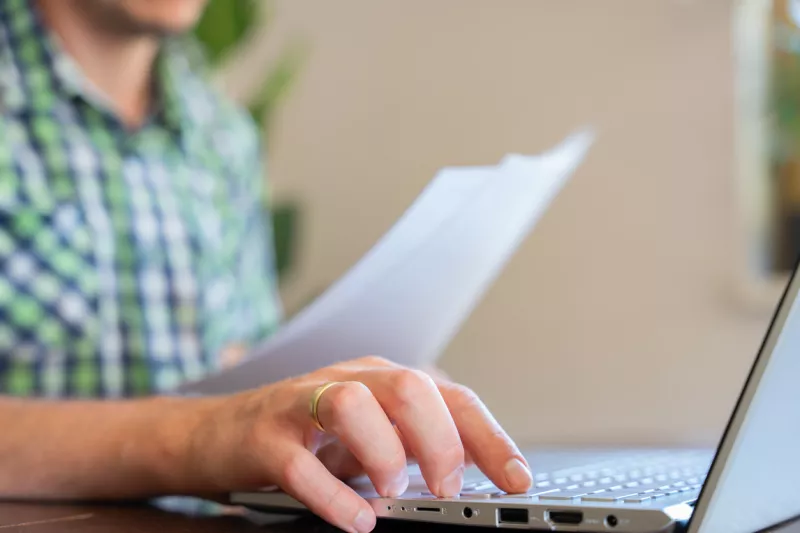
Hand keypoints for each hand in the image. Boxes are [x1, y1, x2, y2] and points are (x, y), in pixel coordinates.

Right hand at [186, 356, 531, 532]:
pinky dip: (334, 497)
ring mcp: (303, 403)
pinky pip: (300, 462)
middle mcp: (349, 379)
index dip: (489, 437)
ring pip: (355, 405)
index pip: (450, 396)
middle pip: (410, 389)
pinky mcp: (265, 435)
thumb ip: (414, 444)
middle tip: (443, 489)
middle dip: (439, 444)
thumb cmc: (305, 436)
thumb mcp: (369, 435)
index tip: (517, 479)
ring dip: (384, 456)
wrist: (218, 433)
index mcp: (383, 379)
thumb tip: (472, 472)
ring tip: (391, 494)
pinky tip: (355, 519)